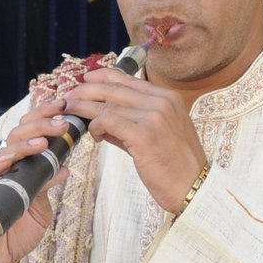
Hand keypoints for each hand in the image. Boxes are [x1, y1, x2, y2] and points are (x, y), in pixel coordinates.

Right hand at [0, 98, 75, 262]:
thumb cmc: (17, 233)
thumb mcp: (41, 207)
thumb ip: (48, 185)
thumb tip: (65, 167)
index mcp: (24, 164)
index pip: (35, 132)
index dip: (48, 116)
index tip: (66, 106)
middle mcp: (8, 164)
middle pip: (22, 132)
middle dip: (43, 121)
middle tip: (63, 119)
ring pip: (9, 146)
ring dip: (28, 140)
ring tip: (46, 139)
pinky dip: (1, 161)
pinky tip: (13, 156)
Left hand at [61, 64, 207, 212]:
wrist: (193, 185)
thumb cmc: (174, 164)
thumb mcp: (157, 134)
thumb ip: (131, 123)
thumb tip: (102, 120)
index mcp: (167, 97)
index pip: (129, 80)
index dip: (103, 77)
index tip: (86, 80)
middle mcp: (162, 101)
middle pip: (114, 89)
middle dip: (86, 92)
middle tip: (68, 99)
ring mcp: (154, 116)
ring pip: (108, 104)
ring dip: (85, 110)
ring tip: (72, 115)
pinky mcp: (144, 134)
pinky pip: (108, 121)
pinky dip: (96, 127)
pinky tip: (96, 136)